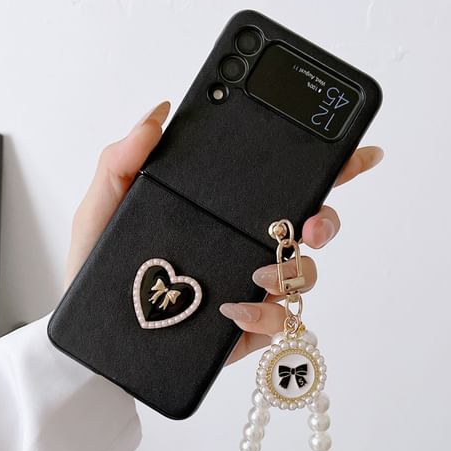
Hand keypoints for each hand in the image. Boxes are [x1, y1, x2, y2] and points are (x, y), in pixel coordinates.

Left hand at [65, 99, 383, 366]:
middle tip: (310, 222)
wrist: (95, 335)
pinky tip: (235, 308)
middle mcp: (246, 245)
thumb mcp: (104, 206)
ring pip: (303, 274)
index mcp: (224, 212)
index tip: (355, 152)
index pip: (281, 183)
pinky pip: (277, 321)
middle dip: (326, 220)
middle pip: (310, 227)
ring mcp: (250, 287)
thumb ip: (124, 159)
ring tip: (260, 270)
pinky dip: (264, 314)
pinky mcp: (245, 326)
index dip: (327, 166)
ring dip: (295, 269)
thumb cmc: (102, 268)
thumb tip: (158, 115)